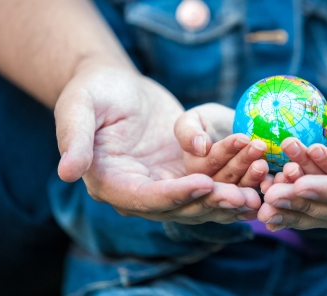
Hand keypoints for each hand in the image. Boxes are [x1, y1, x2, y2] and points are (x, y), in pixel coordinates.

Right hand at [55, 64, 259, 222]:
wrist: (118, 85)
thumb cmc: (95, 91)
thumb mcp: (79, 107)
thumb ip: (74, 138)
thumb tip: (67, 172)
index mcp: (111, 182)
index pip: (145, 199)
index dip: (175, 195)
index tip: (204, 184)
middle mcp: (140, 192)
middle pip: (180, 207)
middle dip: (212, 203)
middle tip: (243, 196)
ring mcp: (164, 184)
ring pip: (201, 199)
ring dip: (230, 195)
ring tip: (259, 188)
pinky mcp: (184, 173)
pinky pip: (213, 181)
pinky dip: (235, 180)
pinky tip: (260, 178)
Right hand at [174, 103, 268, 188]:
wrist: (223, 131)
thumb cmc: (203, 123)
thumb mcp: (189, 121)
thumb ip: (188, 133)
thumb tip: (200, 146)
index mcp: (193, 170)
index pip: (208, 162)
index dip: (225, 151)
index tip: (241, 138)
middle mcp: (209, 187)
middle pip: (226, 176)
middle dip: (243, 162)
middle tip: (259, 146)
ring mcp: (229, 191)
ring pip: (242, 185)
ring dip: (255, 173)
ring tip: (267, 159)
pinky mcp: (247, 191)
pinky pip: (256, 189)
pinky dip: (265, 184)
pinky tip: (275, 177)